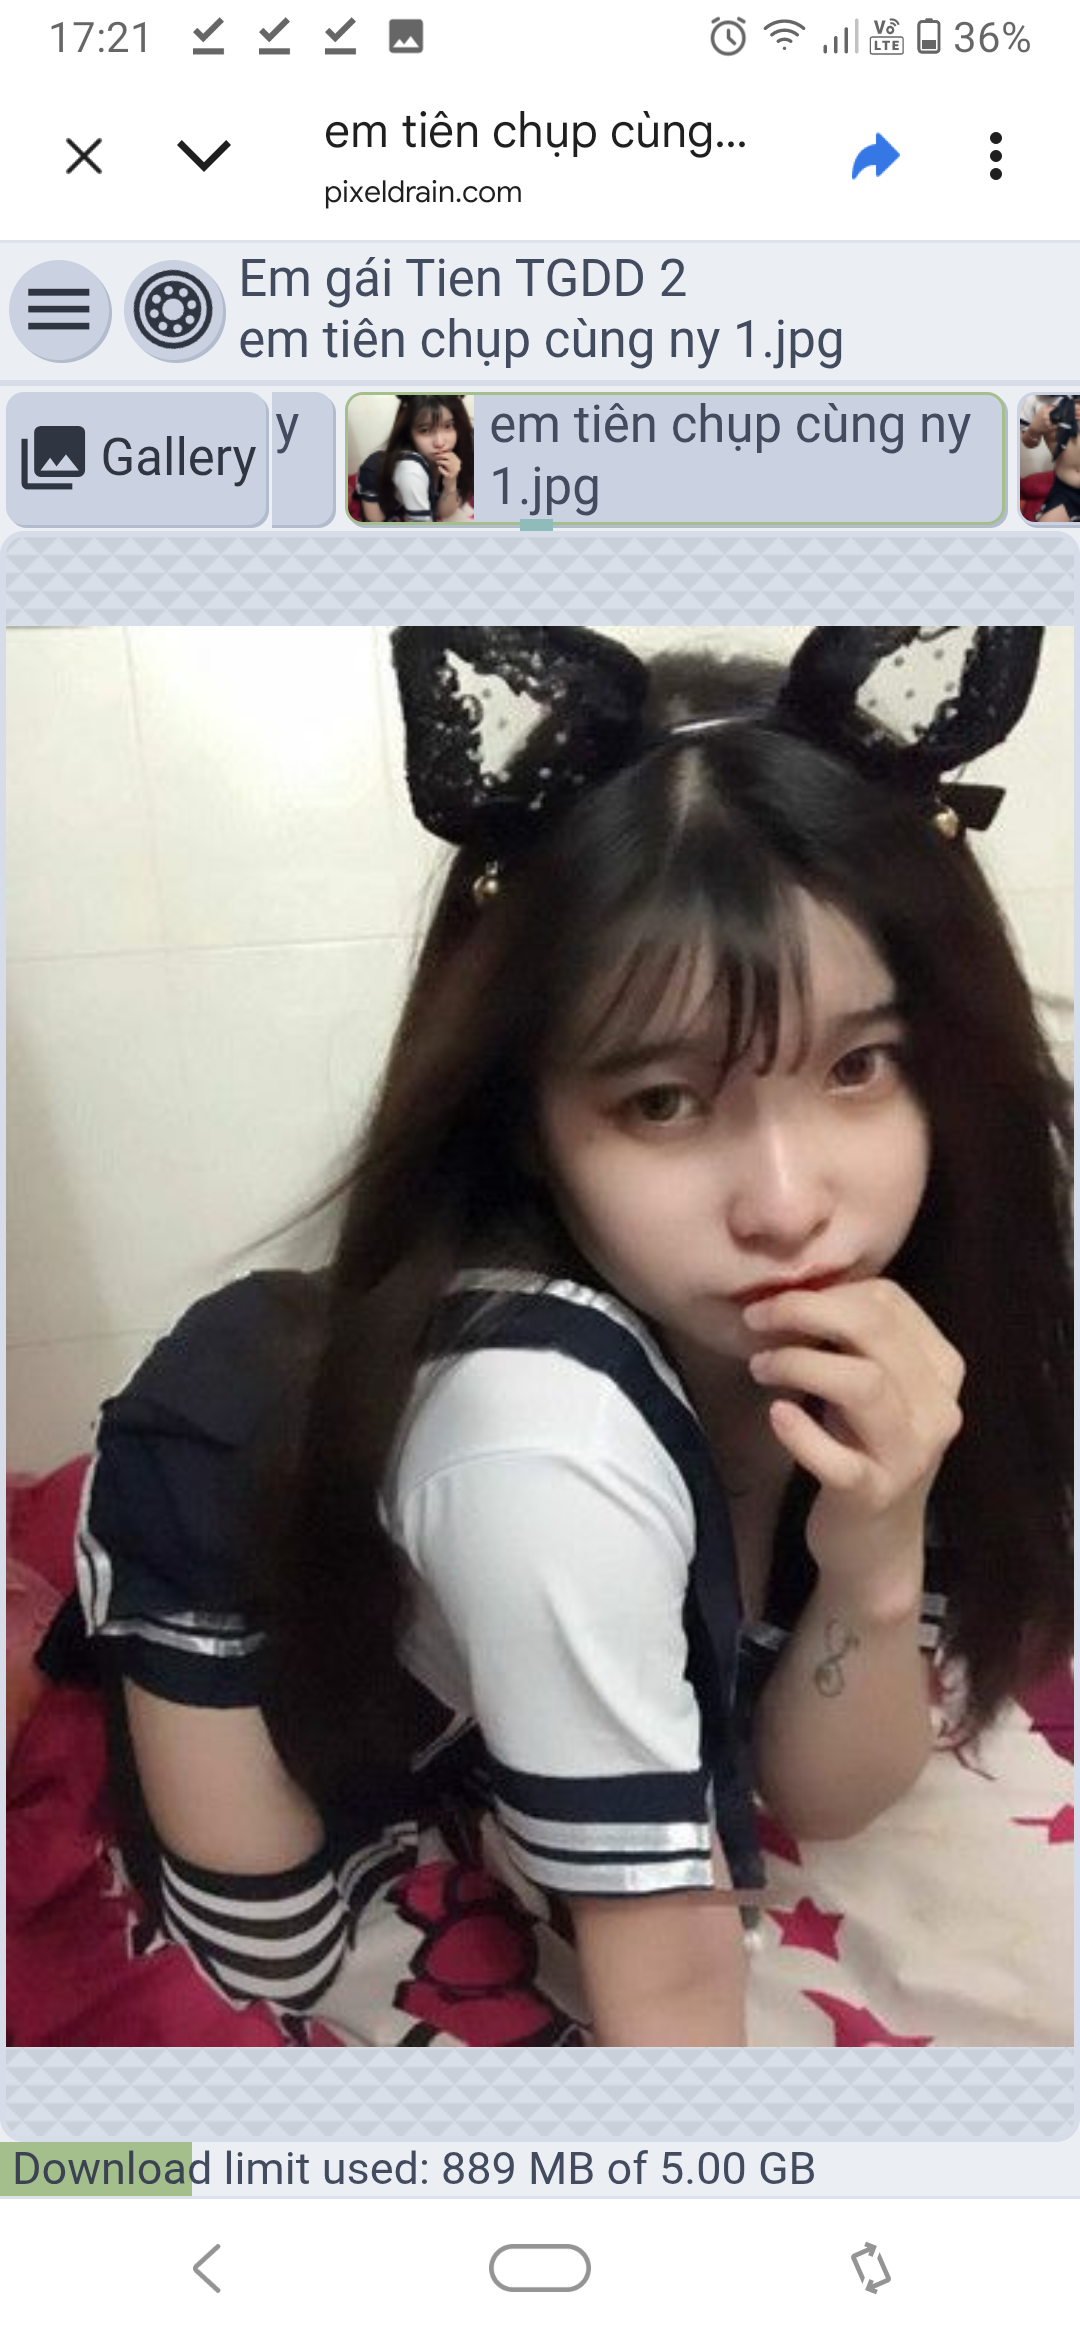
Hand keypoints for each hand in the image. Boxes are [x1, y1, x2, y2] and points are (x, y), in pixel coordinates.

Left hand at [435, 450, 460, 482]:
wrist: (450, 484)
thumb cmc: (449, 472)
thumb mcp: (449, 464)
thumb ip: (447, 458)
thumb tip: (440, 450)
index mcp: (458, 462)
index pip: (451, 454)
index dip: (444, 452)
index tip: (438, 452)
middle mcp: (457, 466)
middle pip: (449, 457)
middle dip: (441, 456)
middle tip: (436, 456)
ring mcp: (454, 472)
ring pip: (447, 463)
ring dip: (440, 461)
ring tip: (437, 462)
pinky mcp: (450, 476)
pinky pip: (444, 472)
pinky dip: (441, 469)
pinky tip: (439, 468)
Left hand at [744, 1278, 963, 1621]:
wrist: (876, 1545)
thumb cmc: (864, 1448)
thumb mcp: (874, 1387)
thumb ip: (853, 1340)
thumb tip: (794, 1287)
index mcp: (941, 1367)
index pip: (889, 1301)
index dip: (827, 1292)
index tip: (775, 1301)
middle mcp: (938, 1407)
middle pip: (876, 1332)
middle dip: (807, 1313)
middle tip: (756, 1319)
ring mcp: (911, 1454)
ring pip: (863, 1384)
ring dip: (800, 1363)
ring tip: (760, 1365)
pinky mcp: (875, 1495)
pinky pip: (839, 1459)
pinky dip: (802, 1433)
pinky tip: (778, 1415)